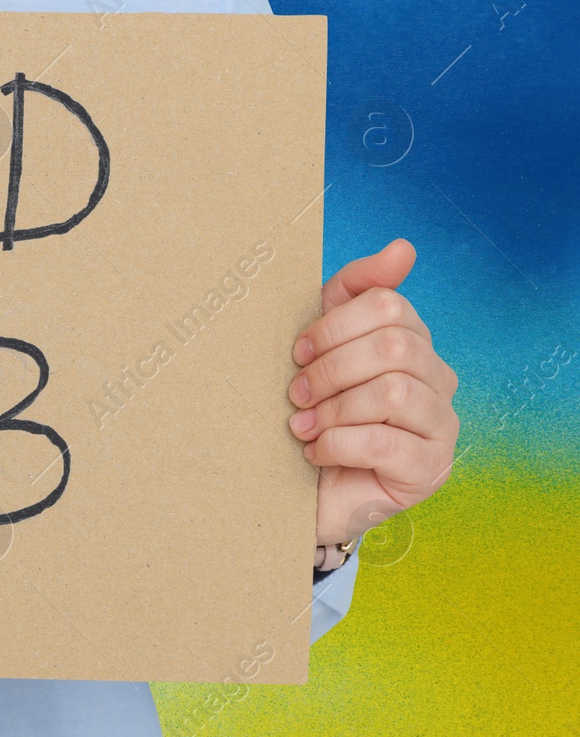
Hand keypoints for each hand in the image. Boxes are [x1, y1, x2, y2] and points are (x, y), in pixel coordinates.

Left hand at [288, 239, 458, 558]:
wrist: (297, 488)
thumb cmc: (308, 411)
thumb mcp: (318, 344)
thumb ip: (351, 293)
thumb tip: (405, 248)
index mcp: (413, 343)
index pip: (389, 305)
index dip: (334, 325)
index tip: (297, 351)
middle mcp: (438, 380)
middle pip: (395, 346)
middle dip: (331, 368)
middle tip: (295, 393)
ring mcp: (441, 427)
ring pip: (394, 391)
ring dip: (333, 408)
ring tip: (302, 426)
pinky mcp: (429, 470)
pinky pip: (386, 442)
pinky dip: (338, 444)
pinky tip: (316, 452)